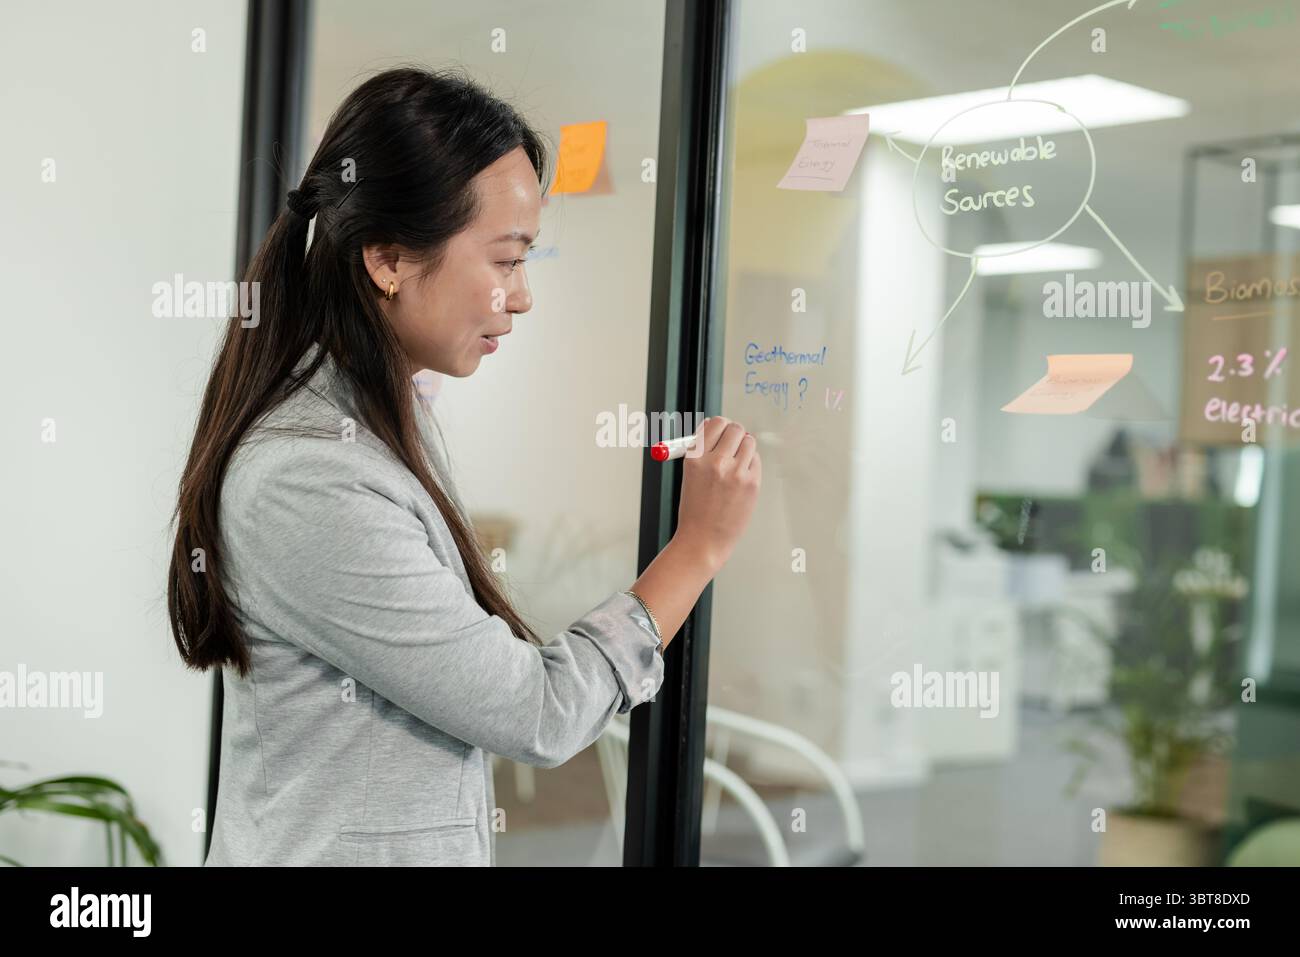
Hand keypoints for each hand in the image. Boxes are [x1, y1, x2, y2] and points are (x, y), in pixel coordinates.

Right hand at [673, 417, 760, 572]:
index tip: (722, 431)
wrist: (703, 540)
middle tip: (732, 445)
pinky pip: (756, 461)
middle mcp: (715, 462)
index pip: (715, 423)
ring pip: (749, 442)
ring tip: (735, 465)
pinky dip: (750, 465)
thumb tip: (718, 424)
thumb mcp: (690, 475)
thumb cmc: (695, 509)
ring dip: (744, 448)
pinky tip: (740, 480)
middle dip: (734, 434)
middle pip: (735, 429)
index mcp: (695, 458)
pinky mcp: (752, 484)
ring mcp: (735, 473)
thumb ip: (703, 449)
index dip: (720, 425)